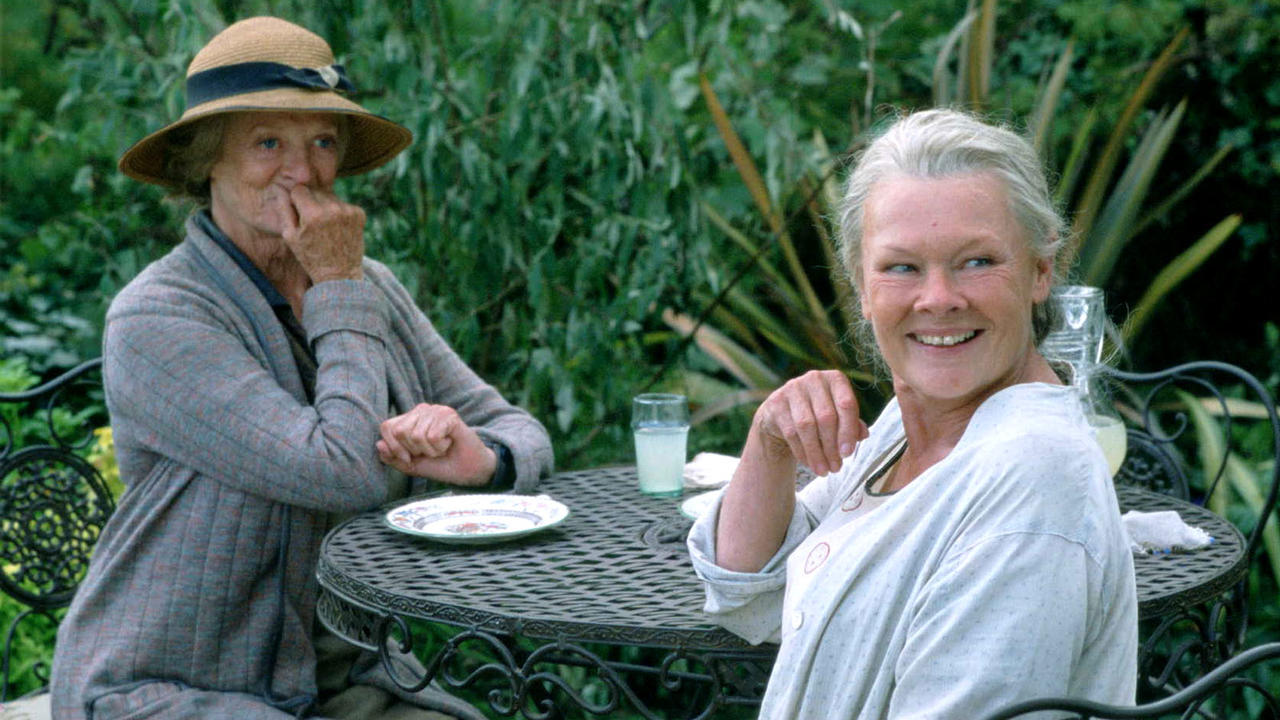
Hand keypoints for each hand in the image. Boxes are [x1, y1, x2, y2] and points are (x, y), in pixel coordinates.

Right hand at [270, 184, 365, 281]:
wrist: (340, 274)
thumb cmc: (310, 256)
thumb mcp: (290, 236)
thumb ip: (284, 209)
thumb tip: (282, 189)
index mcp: (312, 214)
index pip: (300, 189)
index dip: (296, 200)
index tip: (298, 212)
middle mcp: (332, 208)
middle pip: (315, 190)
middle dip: (311, 201)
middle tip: (312, 222)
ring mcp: (348, 210)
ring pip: (330, 196)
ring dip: (325, 206)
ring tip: (325, 227)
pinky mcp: (359, 213)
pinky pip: (342, 204)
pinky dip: (338, 212)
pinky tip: (337, 228)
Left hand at [376, 404, 497, 485]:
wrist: (469, 471)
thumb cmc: (441, 465)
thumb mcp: (411, 466)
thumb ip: (393, 457)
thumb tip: (379, 444)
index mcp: (409, 419)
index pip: (386, 427)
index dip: (394, 448)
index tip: (410, 458)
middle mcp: (421, 410)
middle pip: (400, 431)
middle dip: (414, 450)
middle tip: (430, 451)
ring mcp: (435, 410)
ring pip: (416, 435)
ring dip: (430, 450)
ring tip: (441, 447)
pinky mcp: (449, 415)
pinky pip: (432, 436)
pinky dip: (440, 447)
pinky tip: (449, 443)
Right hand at [749, 369, 867, 475]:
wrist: (783, 415)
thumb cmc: (819, 415)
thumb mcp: (839, 417)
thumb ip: (853, 425)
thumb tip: (863, 435)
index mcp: (835, 379)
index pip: (846, 404)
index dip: (848, 431)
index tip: (848, 454)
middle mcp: (814, 378)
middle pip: (826, 417)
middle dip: (832, 446)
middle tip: (836, 467)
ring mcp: (792, 388)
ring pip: (807, 426)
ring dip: (816, 453)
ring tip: (823, 471)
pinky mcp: (776, 402)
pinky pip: (791, 432)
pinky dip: (802, 451)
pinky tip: (809, 463)